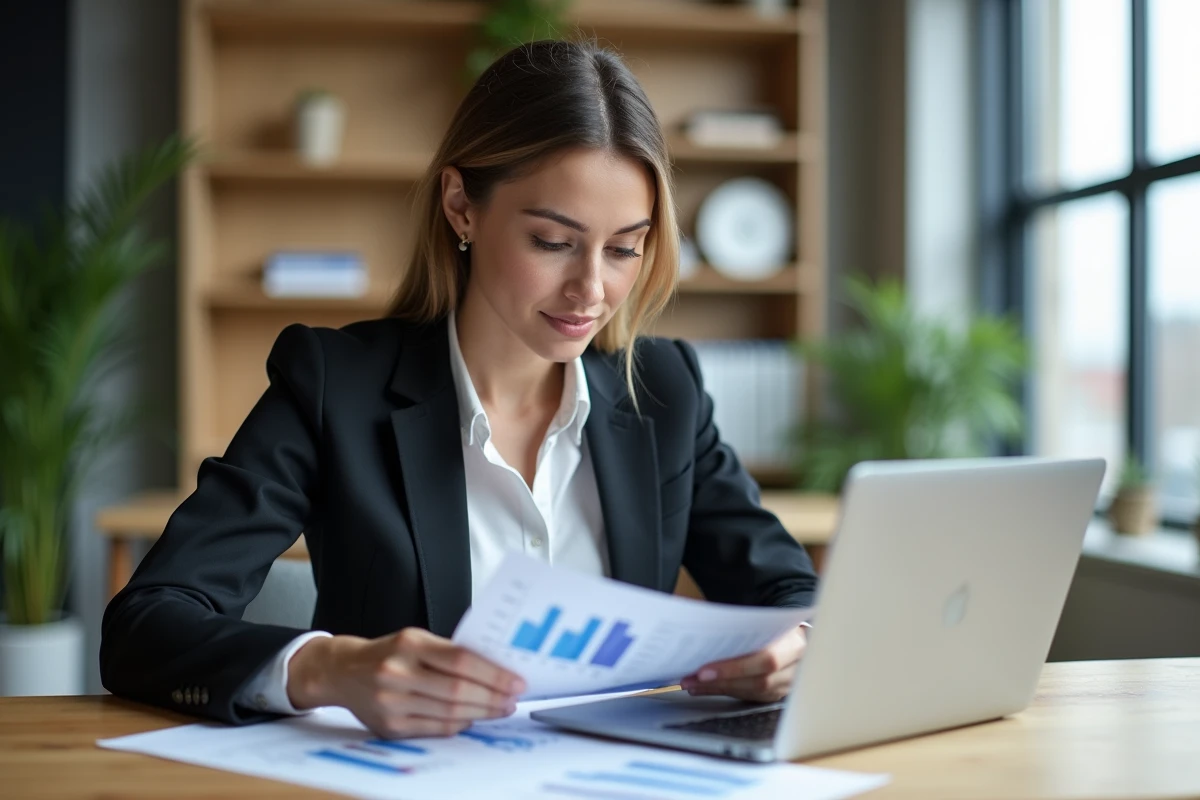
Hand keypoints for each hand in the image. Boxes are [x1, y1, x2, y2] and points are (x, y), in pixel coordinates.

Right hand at [287, 627, 525, 738]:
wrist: (342, 671)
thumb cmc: (389, 652)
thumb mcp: (416, 639)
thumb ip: (449, 652)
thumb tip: (495, 669)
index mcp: (409, 644)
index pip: (461, 660)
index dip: (493, 673)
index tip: (516, 681)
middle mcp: (397, 672)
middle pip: (458, 690)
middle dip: (493, 697)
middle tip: (513, 698)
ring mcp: (391, 702)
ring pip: (449, 713)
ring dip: (481, 713)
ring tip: (500, 709)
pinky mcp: (389, 726)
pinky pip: (434, 729)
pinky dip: (458, 725)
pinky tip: (472, 719)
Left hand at [679, 626, 806, 702]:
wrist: (795, 634)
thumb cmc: (775, 623)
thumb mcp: (766, 618)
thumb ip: (742, 623)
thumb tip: (701, 623)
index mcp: (796, 643)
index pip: (766, 659)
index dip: (735, 668)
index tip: (704, 671)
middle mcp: (796, 668)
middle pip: (758, 681)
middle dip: (722, 681)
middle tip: (691, 679)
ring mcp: (788, 684)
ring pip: (752, 692)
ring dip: (718, 688)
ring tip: (691, 683)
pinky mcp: (776, 694)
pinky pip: (749, 696)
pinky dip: (724, 691)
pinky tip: (704, 687)